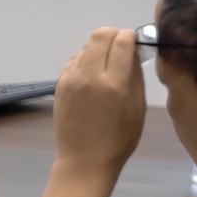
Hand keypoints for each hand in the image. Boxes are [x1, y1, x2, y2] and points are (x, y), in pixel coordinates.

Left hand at [47, 27, 146, 175]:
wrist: (84, 161)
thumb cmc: (119, 139)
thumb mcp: (137, 108)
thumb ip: (135, 75)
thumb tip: (133, 51)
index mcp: (113, 84)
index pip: (121, 42)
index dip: (130, 36)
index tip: (135, 42)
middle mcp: (89, 76)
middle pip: (99, 35)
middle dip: (114, 36)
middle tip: (121, 49)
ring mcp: (70, 79)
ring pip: (86, 46)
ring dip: (99, 48)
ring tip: (107, 66)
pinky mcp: (59, 84)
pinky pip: (74, 60)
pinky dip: (86, 60)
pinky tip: (92, 77)